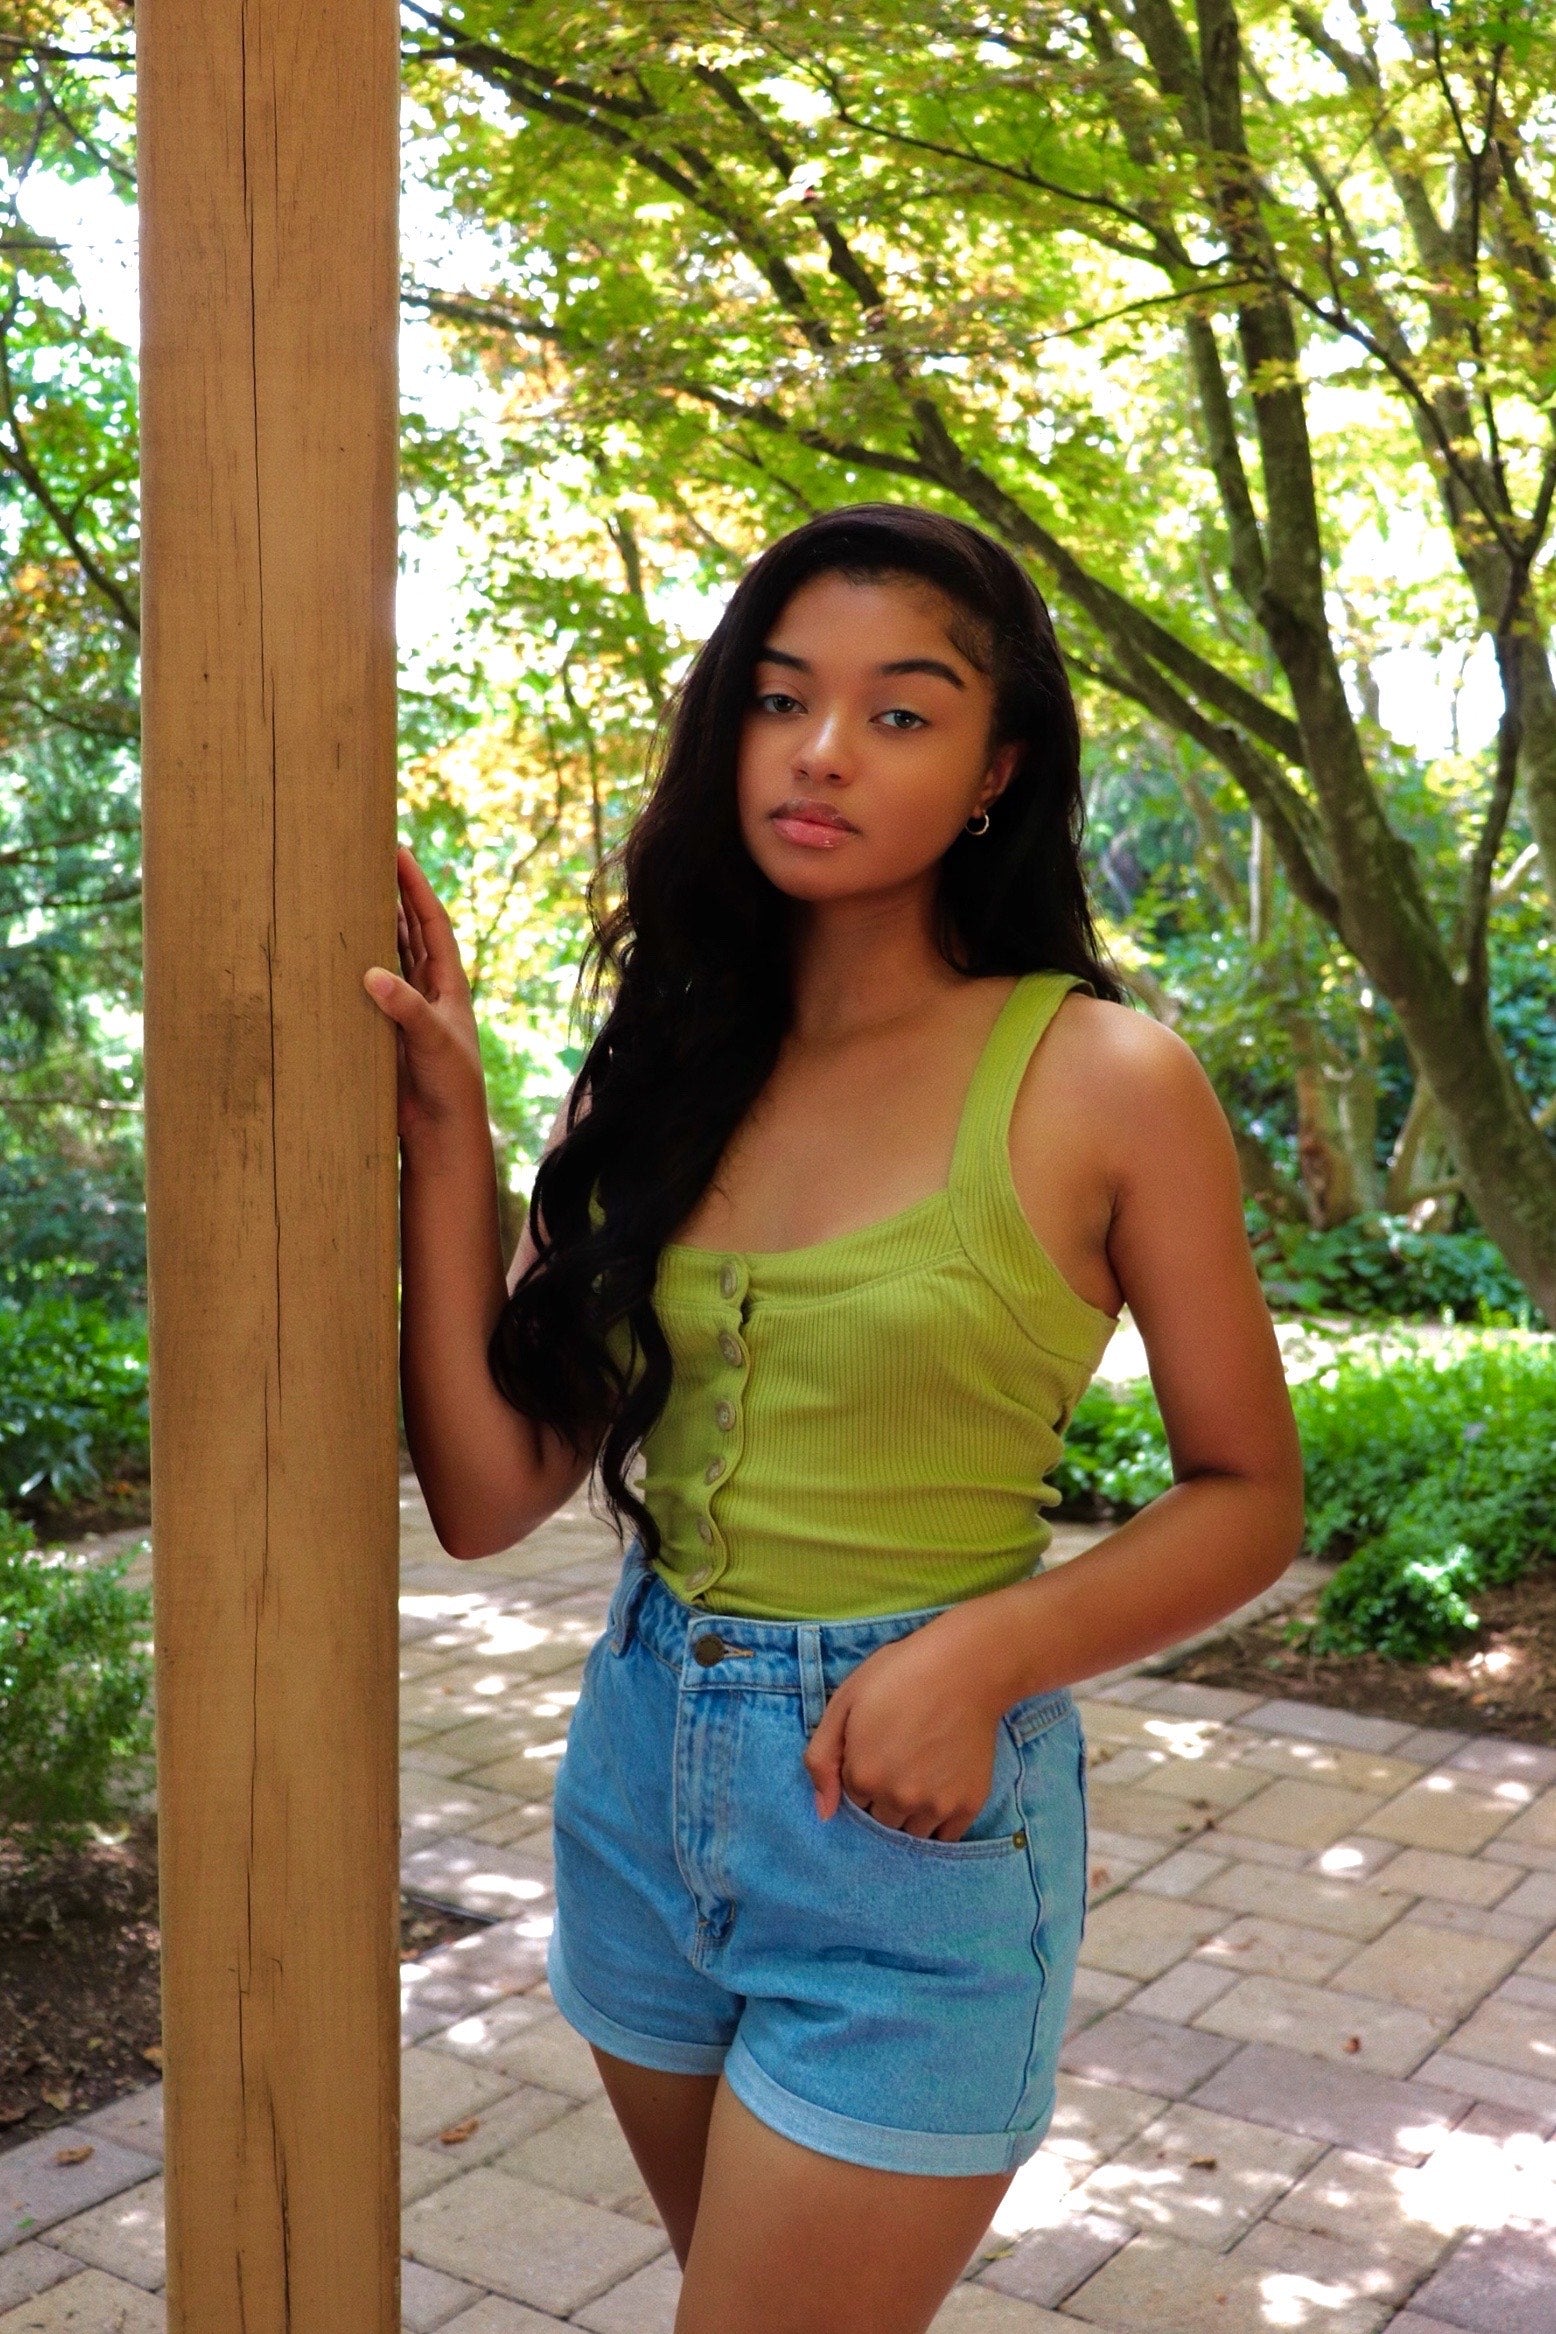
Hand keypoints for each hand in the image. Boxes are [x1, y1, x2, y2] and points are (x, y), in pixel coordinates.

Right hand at [362, 845, 487, 1149]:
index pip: (431, 922)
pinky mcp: (385, 1029)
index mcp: (448, 983)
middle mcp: (427, 989)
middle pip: (408, 930)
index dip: (416, 886)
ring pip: (387, 956)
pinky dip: (352, 966)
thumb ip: (406, 1007)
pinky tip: (332, 951)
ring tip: (347, 891)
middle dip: (392, 895)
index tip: (399, 851)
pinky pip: (366, 988)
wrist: (442, 1132)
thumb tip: (373, 973)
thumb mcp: (433, 1041)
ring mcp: (405, 1008)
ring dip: (371, 926)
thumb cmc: (450, 1086)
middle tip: (367, 860)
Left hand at [802, 1614, 1008, 1840]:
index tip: (875, 1751)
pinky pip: (946, 1837)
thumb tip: (823, 1812)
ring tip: (921, 1774)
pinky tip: (940, 1790)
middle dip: (883, 1799)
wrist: (964, 1667)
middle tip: (900, 1760)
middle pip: (880, 1820)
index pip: (851, 1801)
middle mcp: (898, 1800)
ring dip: (910, 1813)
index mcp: (863, 1776)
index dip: (860, 1776)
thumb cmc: (899, 1675)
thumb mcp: (844, 1702)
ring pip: (911, 1832)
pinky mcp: (968, 1805)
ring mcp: (936, 1805)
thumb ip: (822, 1758)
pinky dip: (939, 1822)